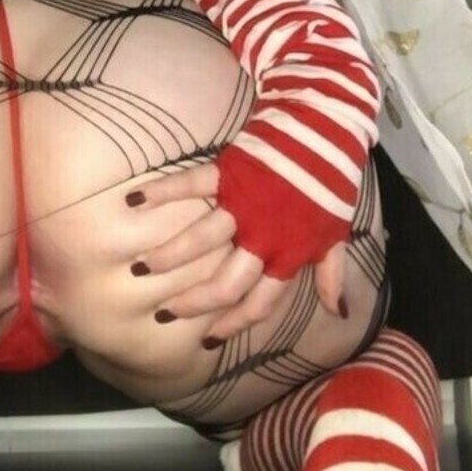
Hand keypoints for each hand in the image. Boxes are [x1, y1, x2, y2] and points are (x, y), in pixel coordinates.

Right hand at [128, 164, 347, 344]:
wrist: (325, 131)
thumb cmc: (331, 186)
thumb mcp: (336, 235)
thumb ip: (331, 274)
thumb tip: (336, 312)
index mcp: (288, 256)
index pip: (258, 303)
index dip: (233, 324)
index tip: (208, 339)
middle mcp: (262, 238)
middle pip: (223, 283)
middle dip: (193, 302)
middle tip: (166, 311)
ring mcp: (241, 205)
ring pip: (199, 241)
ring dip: (169, 257)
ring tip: (142, 269)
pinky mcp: (226, 172)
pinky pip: (189, 186)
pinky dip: (161, 193)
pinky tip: (135, 202)